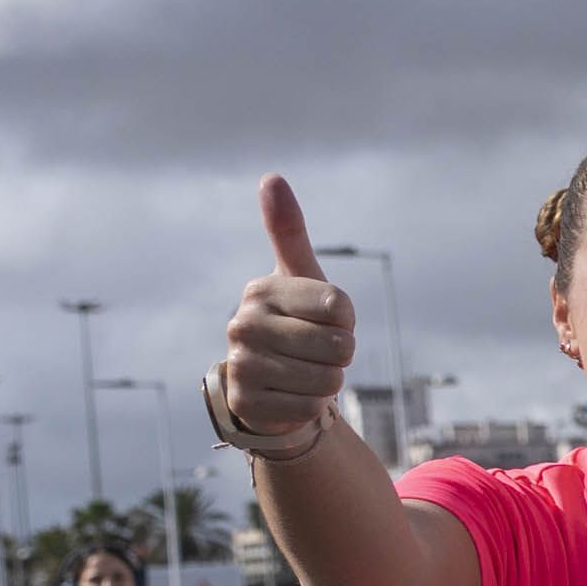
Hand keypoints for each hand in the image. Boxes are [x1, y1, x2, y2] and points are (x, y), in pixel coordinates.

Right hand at [217, 177, 358, 439]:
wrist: (273, 384)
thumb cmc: (297, 325)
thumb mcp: (301, 278)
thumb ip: (288, 232)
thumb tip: (271, 177)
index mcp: (261, 290)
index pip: (341, 308)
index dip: (346, 321)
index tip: (325, 322)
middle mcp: (242, 324)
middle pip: (340, 346)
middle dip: (341, 355)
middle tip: (316, 353)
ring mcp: (240, 365)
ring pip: (328, 379)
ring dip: (328, 382)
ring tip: (305, 373)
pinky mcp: (246, 403)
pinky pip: (310, 408)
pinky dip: (312, 407)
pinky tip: (292, 396)